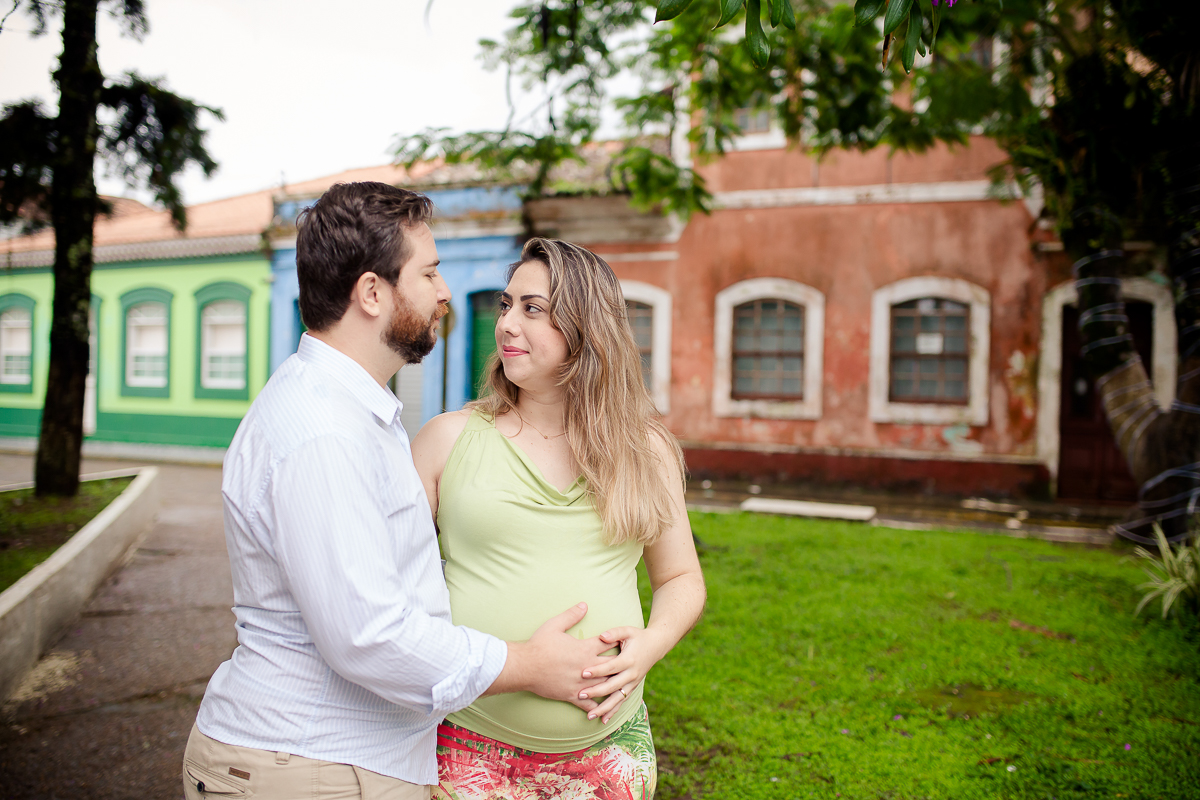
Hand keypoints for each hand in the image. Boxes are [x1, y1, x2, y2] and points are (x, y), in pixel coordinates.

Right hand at [493, 603, 615, 712]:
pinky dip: (598, 706)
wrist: (525, 667)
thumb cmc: (539, 645)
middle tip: (631, 662)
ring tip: (624, 684)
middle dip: (621, 663)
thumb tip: (584, 605)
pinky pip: (588, 703)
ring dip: (614, 684)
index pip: (606, 643)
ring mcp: (580, 682)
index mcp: (584, 648)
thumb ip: (571, 615)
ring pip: (603, 685)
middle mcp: (586, 666)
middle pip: (610, 665)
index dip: (616, 640)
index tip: (625, 640)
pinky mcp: (572, 695)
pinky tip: (605, 709)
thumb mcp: (554, 625)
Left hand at [579, 625, 667, 723]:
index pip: (611, 667)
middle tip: (580, 695)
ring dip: (604, 708)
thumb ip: (614, 632)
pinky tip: (603, 720)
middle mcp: (632, 673)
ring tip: (590, 716)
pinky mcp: (633, 688)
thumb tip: (601, 636)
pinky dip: (613, 711)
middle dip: (596, 692)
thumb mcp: (628, 630)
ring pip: (618, 698)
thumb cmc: (638, 636)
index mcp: (629, 659)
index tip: (583, 673)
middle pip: (612, 685)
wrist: (656, 646)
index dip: (597, 670)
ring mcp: (633, 683)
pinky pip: (622, 702)